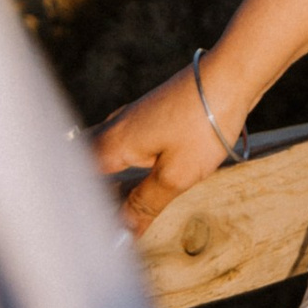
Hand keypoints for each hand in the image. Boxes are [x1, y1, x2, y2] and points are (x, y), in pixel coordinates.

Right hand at [95, 59, 236, 233]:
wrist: (230, 76)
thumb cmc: (203, 124)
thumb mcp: (175, 176)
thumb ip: (145, 204)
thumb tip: (121, 231)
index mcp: (114, 144)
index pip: (77, 177)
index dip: (78, 203)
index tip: (84, 230)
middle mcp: (117, 127)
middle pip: (86, 160)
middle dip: (86, 188)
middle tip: (95, 219)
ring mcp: (134, 117)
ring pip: (104, 149)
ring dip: (105, 175)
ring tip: (114, 203)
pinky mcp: (152, 113)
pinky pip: (124, 141)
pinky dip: (122, 162)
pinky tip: (138, 174)